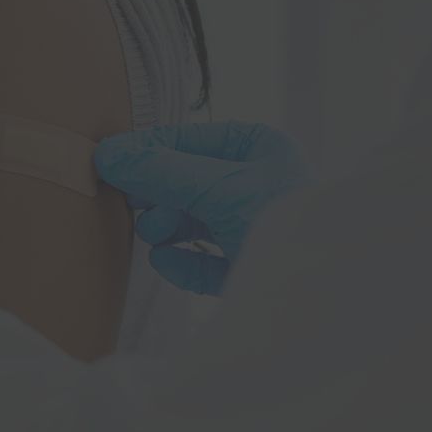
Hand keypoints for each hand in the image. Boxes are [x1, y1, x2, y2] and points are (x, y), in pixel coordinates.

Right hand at [93, 121, 307, 295]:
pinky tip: (165, 262)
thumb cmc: (284, 221)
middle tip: (128, 201)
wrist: (324, 290)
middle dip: (157, 193)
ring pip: (192, 221)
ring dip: (166, 227)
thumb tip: (109, 155)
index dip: (146, 150)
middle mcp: (256, 184)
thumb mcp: (219, 187)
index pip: (189, 140)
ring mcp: (251, 228)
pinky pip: (204, 262)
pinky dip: (182, 263)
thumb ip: (162, 172)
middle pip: (186, 181)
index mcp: (259, 149)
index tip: (106, 161)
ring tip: (153, 233)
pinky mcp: (247, 269)